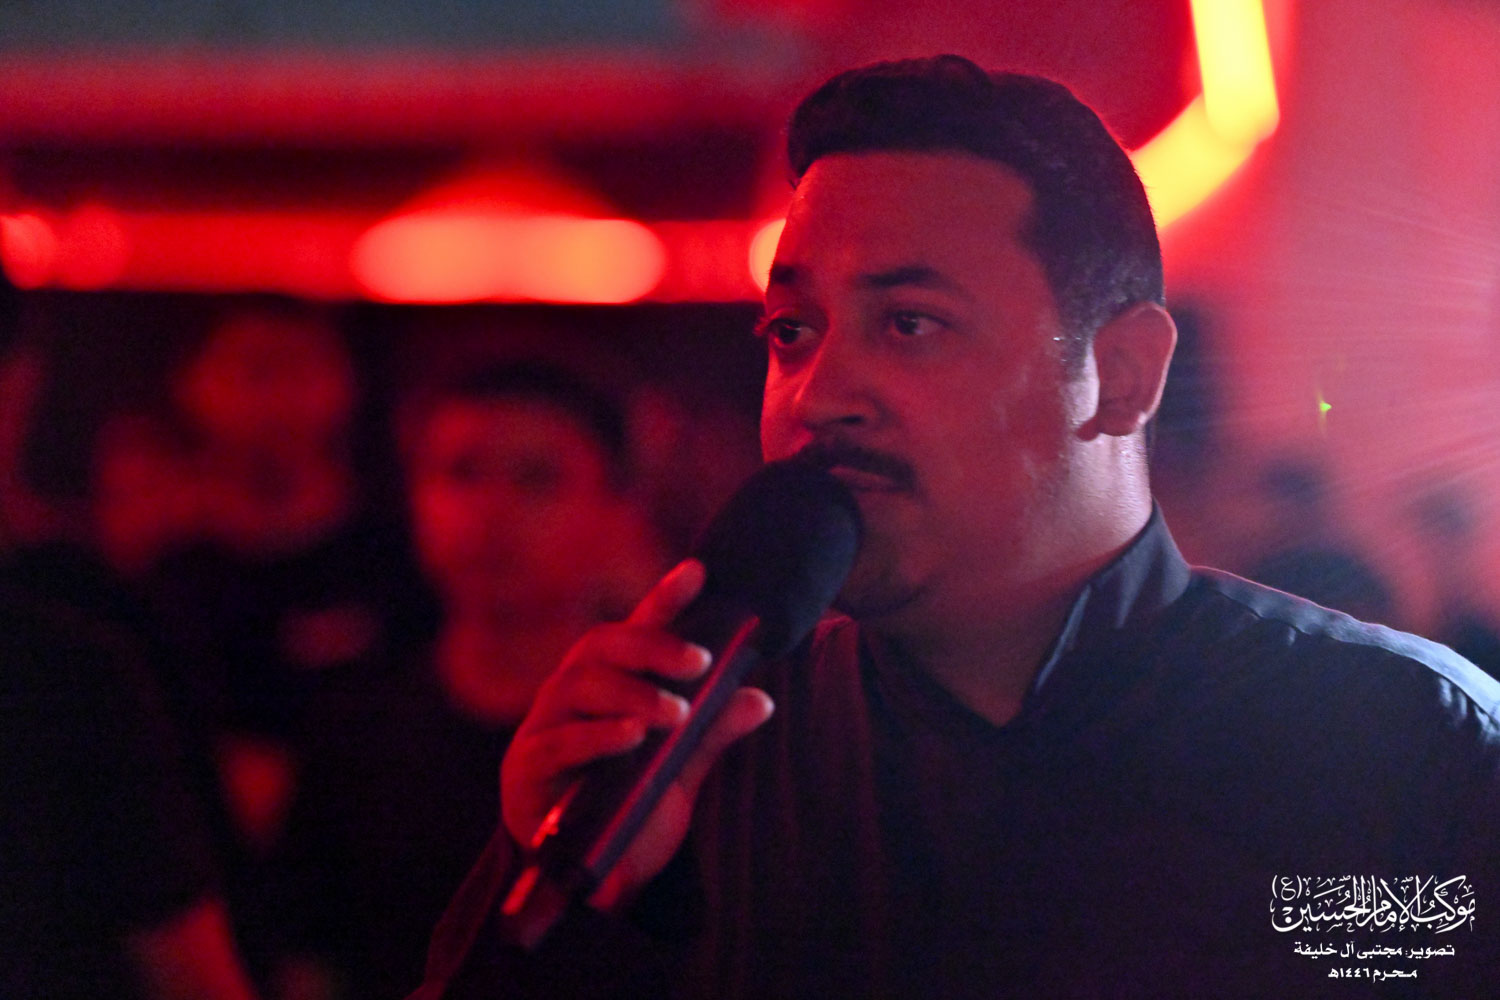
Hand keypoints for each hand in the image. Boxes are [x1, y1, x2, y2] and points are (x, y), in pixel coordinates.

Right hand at [499, 559, 774, 909]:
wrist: (589, 880)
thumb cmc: (629, 809)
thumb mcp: (678, 772)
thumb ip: (709, 735)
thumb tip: (759, 699)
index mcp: (610, 684)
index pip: (636, 631)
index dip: (663, 599)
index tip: (699, 572)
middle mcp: (572, 692)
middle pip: (601, 645)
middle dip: (651, 646)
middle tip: (698, 662)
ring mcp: (545, 725)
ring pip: (579, 684)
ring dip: (631, 693)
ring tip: (673, 713)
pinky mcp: (529, 767)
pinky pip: (558, 741)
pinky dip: (596, 735)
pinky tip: (629, 737)